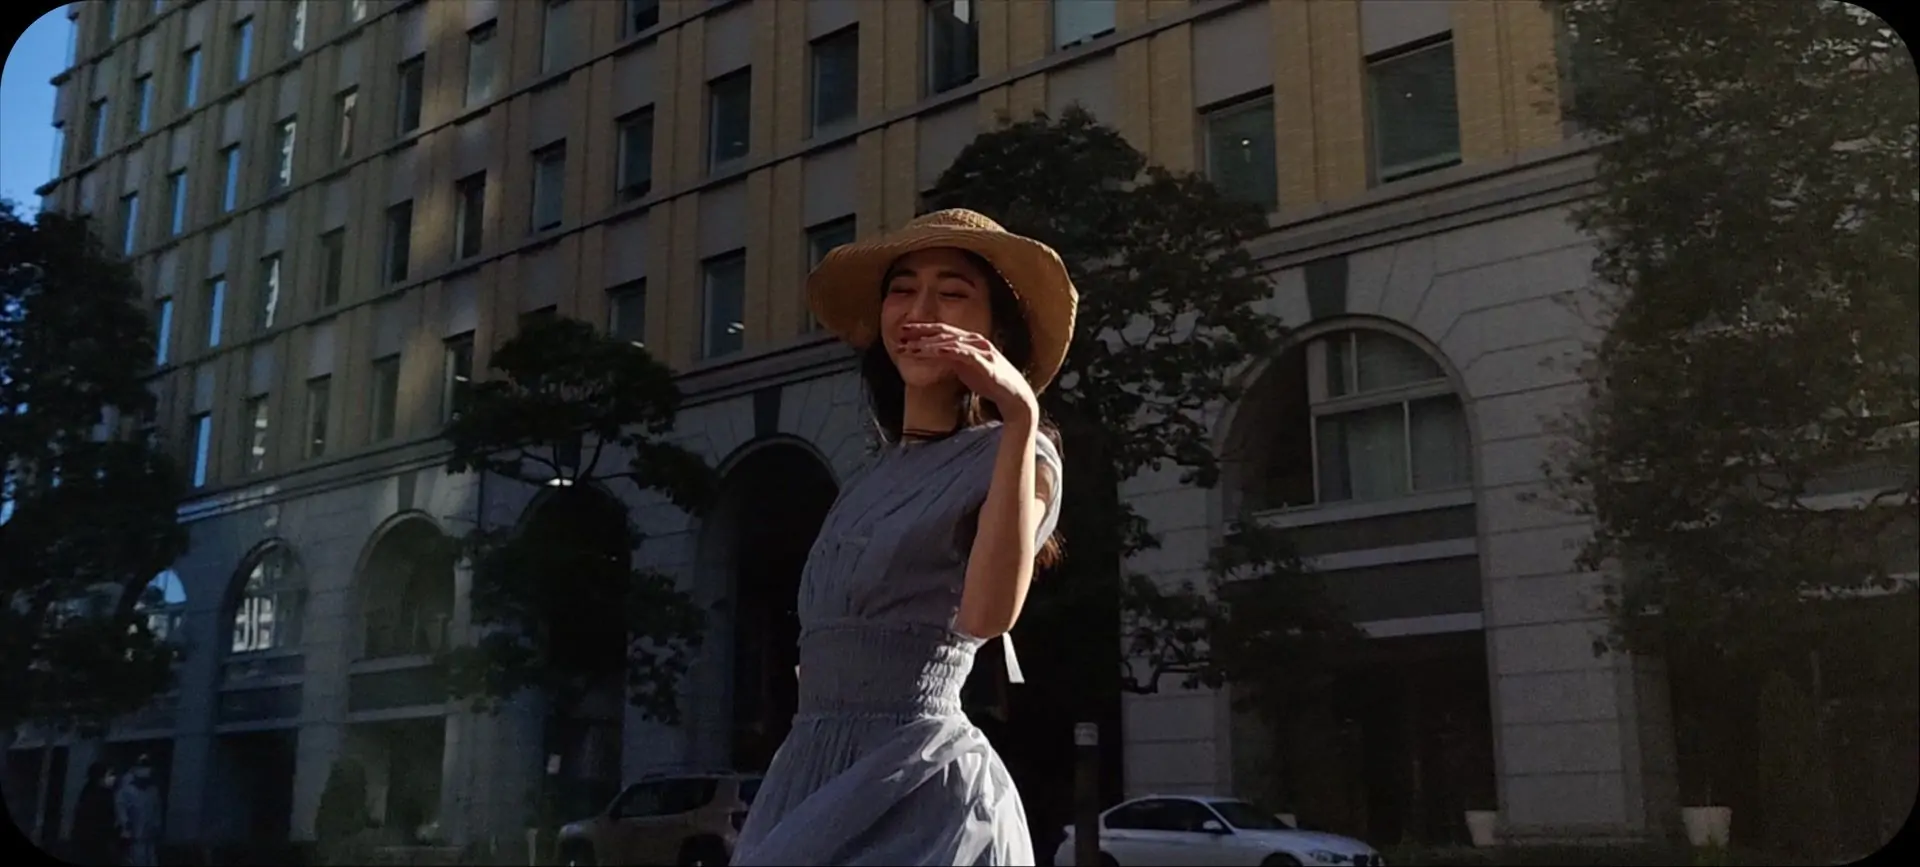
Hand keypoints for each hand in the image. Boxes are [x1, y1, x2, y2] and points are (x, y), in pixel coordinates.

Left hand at [900, 322, 1037, 420]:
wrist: (1013, 396)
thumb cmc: (990, 381)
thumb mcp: (965, 368)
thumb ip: (951, 359)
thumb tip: (934, 356)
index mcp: (970, 340)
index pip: (942, 330)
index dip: (922, 329)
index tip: (903, 330)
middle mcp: (975, 340)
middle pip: (943, 332)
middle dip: (920, 333)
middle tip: (900, 333)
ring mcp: (980, 350)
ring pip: (949, 342)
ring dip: (927, 344)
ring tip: (910, 348)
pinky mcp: (984, 362)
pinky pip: (962, 354)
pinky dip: (946, 351)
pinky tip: (932, 352)